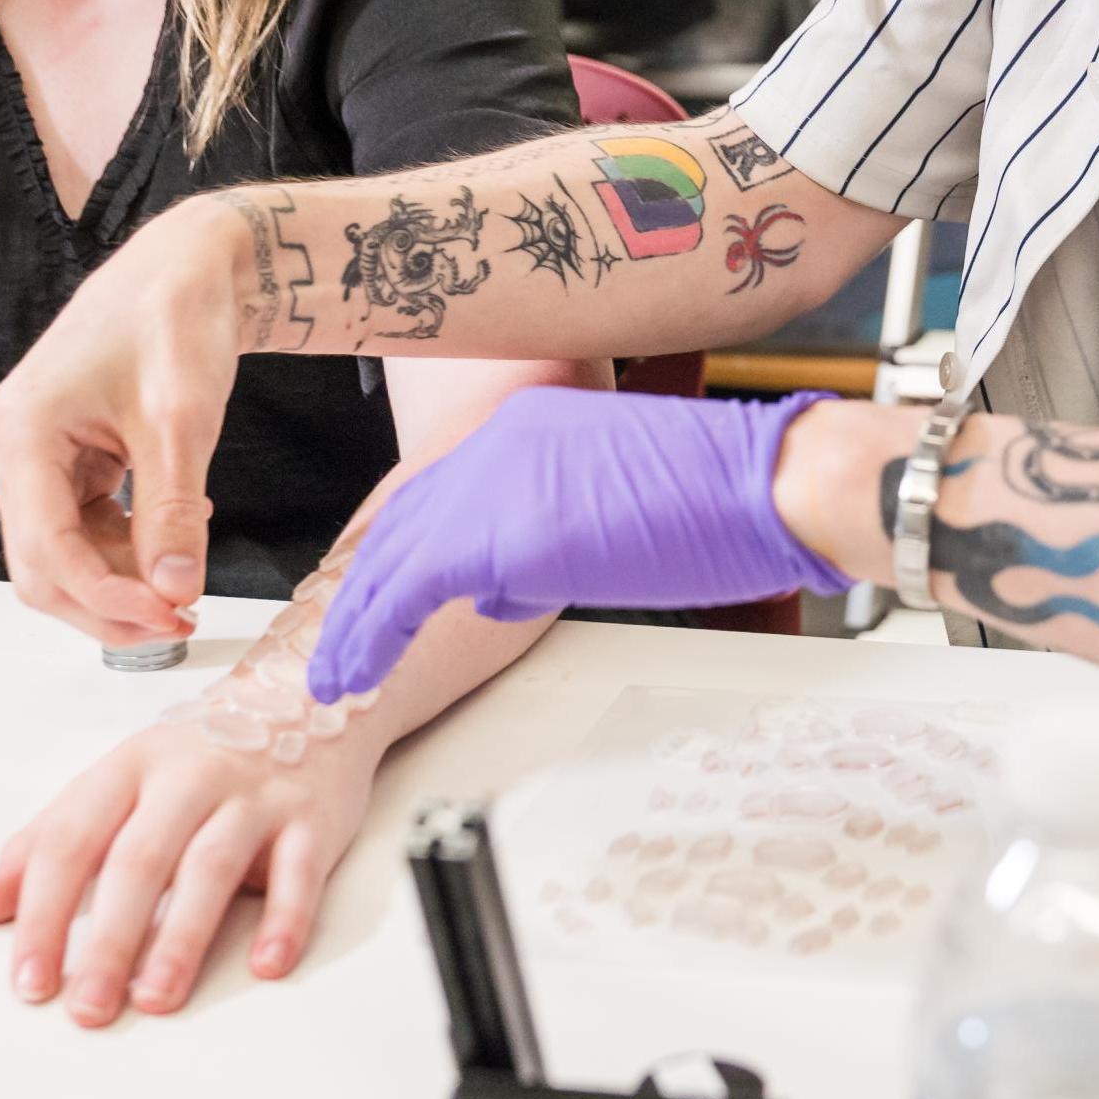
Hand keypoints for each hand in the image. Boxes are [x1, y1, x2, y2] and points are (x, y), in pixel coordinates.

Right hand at [0, 194, 253, 646]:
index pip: (47, 549)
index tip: (169, 615)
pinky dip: (129, 545)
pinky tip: (177, 535)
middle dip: (107, 602)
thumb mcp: (181, 422)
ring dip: (121, 580)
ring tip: (184, 584)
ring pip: (66, 552)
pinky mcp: (72, 455)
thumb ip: (172, 511)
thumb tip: (173, 591)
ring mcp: (41, 453)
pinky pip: (87, 525)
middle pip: (43, 564)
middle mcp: (15, 447)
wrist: (191, 265)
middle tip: (178, 620)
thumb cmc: (176, 319)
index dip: (106, 597)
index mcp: (21, 434)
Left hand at [0, 708, 381, 1026]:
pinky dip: (285, 918)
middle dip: (109, 940)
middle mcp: (190, 775)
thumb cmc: (199, 755)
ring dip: (183, 937)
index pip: (72, 839)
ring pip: (212, 865)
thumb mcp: (119, 781)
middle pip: (140, 858)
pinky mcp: (312, 817)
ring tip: (156, 998)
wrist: (308, 695)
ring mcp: (255, 794)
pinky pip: (299, 870)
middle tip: (87, 1009)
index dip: (43, 913)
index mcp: (131, 767)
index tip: (29, 982)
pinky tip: (267, 964)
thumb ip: (50, 840)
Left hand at [309, 389, 849, 702]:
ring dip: (358, 621)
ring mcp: (497, 479)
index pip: (439, 494)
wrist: (764, 484)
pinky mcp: (504, 530)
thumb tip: (501, 586)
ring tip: (334, 674)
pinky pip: (412, 587)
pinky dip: (376, 633)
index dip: (397, 553)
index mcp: (529, 425)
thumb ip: (550, 532)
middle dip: (362, 590)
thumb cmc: (724, 500)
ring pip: (393, 556)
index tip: (373, 597)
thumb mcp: (617, 506)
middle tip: (337, 643)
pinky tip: (359, 669)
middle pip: (402, 523)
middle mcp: (500, 439)